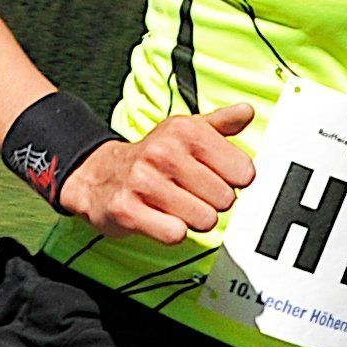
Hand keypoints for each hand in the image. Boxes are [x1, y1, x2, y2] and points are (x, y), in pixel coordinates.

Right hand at [62, 103, 259, 244]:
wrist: (100, 175)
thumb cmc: (153, 157)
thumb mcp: (186, 132)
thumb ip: (221, 124)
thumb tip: (247, 112)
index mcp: (186, 130)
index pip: (244, 172)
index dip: (233, 181)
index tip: (214, 178)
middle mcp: (164, 152)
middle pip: (225, 199)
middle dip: (212, 203)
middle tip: (190, 194)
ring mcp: (144, 181)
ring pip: (204, 220)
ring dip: (193, 220)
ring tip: (176, 207)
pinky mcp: (128, 210)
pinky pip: (175, 234)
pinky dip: (173, 232)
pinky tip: (160, 219)